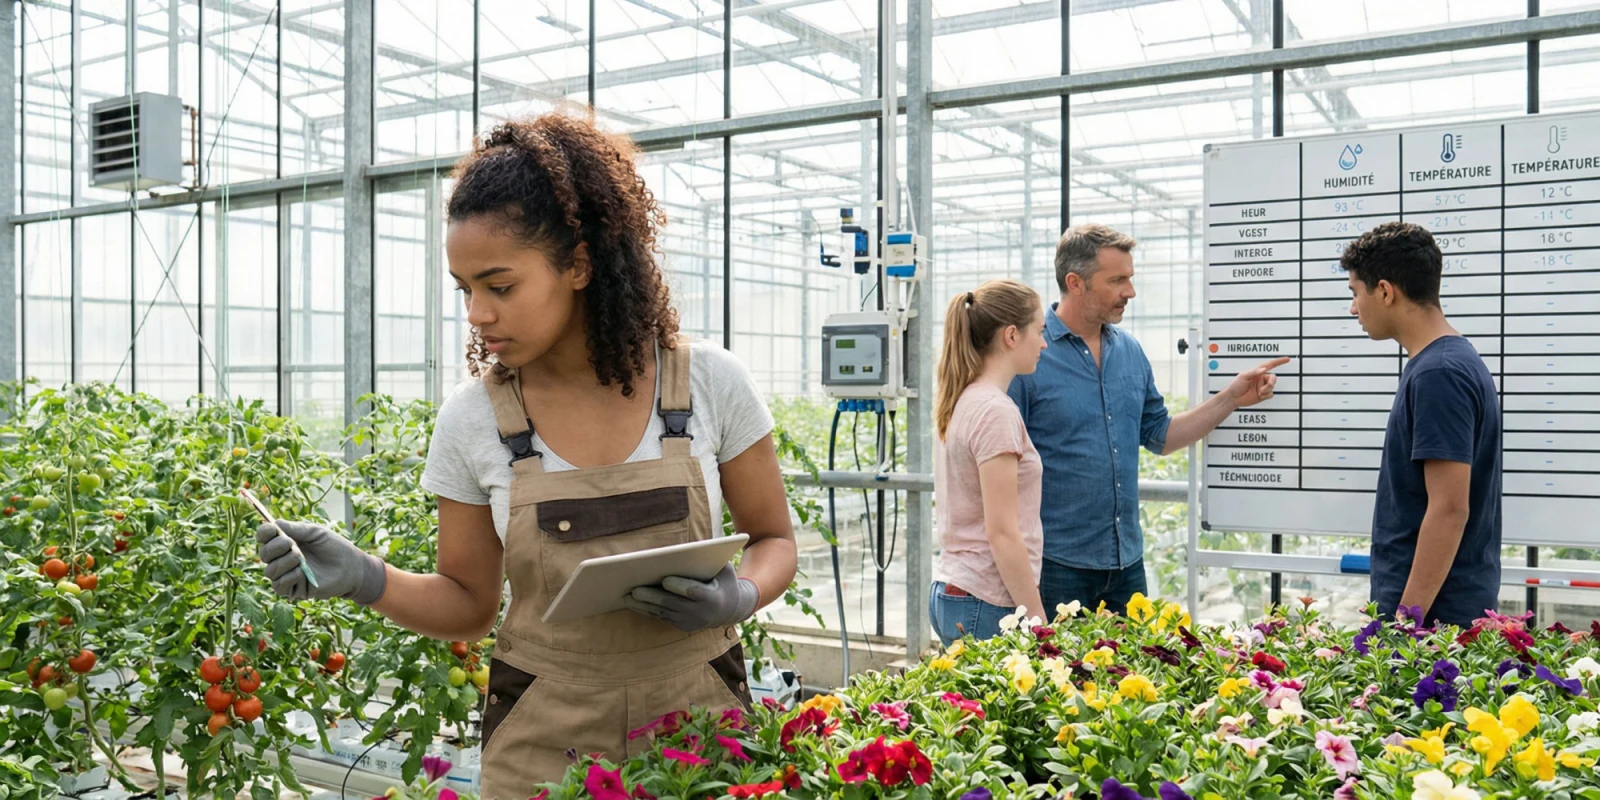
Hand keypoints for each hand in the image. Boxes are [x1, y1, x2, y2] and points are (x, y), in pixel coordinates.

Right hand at [255, 521, 387, 604]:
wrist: (351, 567)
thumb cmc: (334, 547)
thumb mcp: (316, 533)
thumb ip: (296, 528)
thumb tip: (274, 523)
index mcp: (285, 541)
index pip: (264, 537)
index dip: (263, 533)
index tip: (272, 530)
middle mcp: (282, 558)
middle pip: (263, 553)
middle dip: (275, 547)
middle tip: (291, 544)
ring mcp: (286, 574)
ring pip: (269, 570)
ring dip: (284, 562)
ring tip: (301, 558)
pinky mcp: (293, 590)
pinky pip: (279, 585)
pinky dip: (289, 577)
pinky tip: (302, 572)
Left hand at [624, 563, 758, 631]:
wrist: (731, 609)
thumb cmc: (724, 580)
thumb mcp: (723, 568)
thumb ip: (708, 559)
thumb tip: (684, 548)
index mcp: (713, 598)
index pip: (693, 592)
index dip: (679, 586)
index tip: (665, 579)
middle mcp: (701, 613)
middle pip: (672, 604)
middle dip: (652, 596)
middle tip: (634, 589)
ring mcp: (690, 622)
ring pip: (663, 612)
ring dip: (643, 605)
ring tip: (625, 596)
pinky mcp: (681, 626)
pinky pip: (661, 617)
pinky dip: (646, 609)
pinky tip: (633, 602)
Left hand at [1227, 356, 1290, 407]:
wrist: (1233, 398)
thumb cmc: (1235, 385)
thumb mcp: (1243, 376)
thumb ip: (1254, 372)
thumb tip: (1263, 369)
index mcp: (1257, 372)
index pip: (1269, 365)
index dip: (1278, 362)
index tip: (1287, 359)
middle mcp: (1261, 378)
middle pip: (1273, 378)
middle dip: (1271, 383)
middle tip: (1263, 389)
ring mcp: (1262, 387)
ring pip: (1272, 387)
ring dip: (1266, 390)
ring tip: (1258, 393)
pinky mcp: (1263, 395)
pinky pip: (1271, 394)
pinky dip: (1266, 396)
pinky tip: (1259, 396)